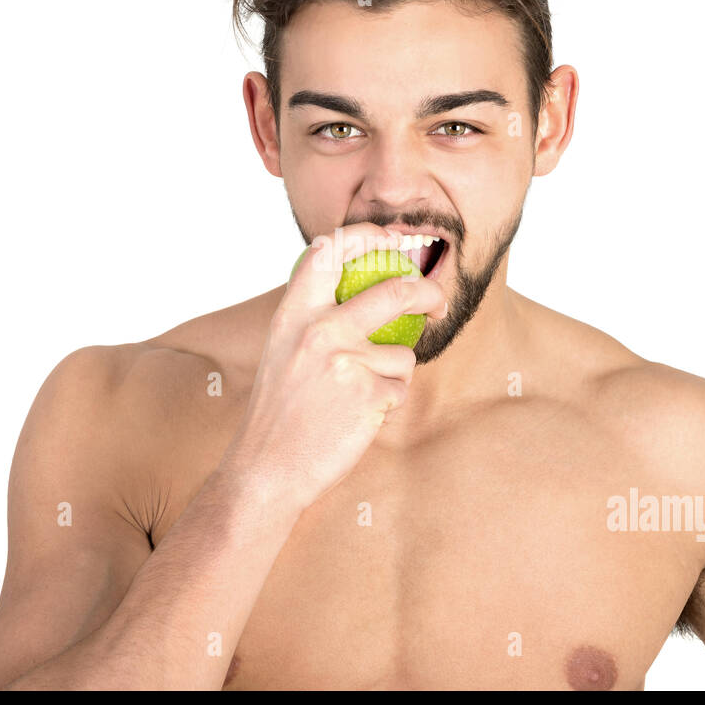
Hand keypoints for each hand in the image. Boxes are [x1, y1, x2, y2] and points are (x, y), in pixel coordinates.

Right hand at [220, 222, 447, 511]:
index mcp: (294, 314)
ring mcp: (346, 362)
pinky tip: (356, 416)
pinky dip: (387, 402)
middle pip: (395, 292)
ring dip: (393, 374)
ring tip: (356, 396)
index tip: (392, 239)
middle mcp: (319, 330)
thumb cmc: (280, 412)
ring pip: (402, 353)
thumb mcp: (284, 350)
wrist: (267, 469)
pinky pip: (399, 389)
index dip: (366, 235)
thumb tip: (368, 289)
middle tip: (437, 302)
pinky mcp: (369, 394)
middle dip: (429, 293)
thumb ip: (317, 318)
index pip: (329, 251)